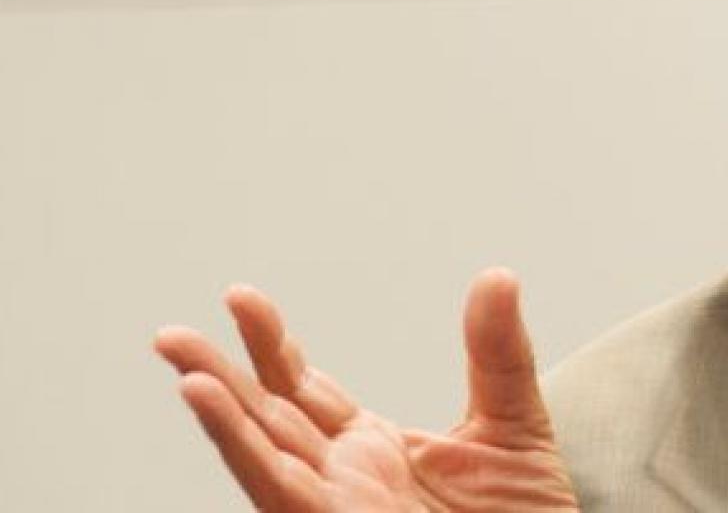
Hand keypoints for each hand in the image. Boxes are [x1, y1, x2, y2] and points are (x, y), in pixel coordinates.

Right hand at [155, 269, 578, 511]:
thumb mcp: (514, 425)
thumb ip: (497, 354)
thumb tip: (498, 277)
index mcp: (370, 450)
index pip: (304, 390)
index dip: (271, 346)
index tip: (240, 298)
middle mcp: (343, 481)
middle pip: (267, 420)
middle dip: (219, 376)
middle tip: (172, 335)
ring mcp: (339, 512)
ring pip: (264, 460)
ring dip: (222, 418)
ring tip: (188, 371)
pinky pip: (286, 493)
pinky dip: (251, 454)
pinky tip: (220, 413)